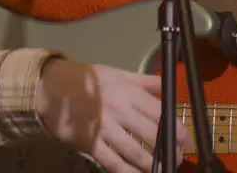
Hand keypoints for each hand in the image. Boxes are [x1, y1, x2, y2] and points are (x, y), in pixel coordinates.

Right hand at [35, 58, 188, 172]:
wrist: (51, 88)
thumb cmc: (87, 80)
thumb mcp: (118, 73)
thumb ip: (144, 81)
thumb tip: (167, 85)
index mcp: (128, 92)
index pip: (160, 112)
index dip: (177, 128)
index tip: (185, 139)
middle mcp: (120, 110)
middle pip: (152, 134)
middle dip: (169, 149)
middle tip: (177, 157)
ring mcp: (105, 129)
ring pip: (135, 152)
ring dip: (152, 164)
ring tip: (162, 170)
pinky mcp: (90, 144)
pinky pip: (112, 162)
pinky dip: (127, 172)